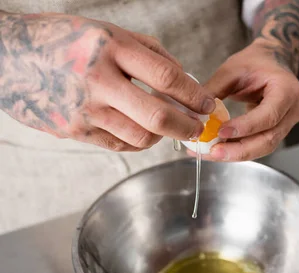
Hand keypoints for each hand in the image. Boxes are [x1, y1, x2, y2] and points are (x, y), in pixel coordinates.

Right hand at [0, 12, 214, 150]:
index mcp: (110, 47)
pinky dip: (137, 140)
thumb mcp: (107, 30)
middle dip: (187, 126)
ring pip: (140, 137)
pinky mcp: (73, 130)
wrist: (7, 55)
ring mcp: (84, 109)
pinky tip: (141, 130)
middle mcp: (98, 80)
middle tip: (198, 128)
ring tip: (168, 128)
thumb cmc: (63, 40)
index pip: (166, 76)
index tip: (207, 103)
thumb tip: (185, 78)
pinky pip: (118, 144)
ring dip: (163, 136)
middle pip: (157, 116)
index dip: (193, 94)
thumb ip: (148, 53)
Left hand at [198, 40, 298, 160]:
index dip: (245, 127)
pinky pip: (260, 144)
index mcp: (286, 90)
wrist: (273, 60)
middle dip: (239, 150)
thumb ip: (214, 90)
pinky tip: (220, 150)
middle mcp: (292, 110)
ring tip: (212, 153)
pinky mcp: (278, 130)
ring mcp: (288, 123)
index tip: (221, 132)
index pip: (268, 116)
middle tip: (214, 152)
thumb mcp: (232, 69)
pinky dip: (239, 149)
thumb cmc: (256, 61)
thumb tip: (193, 113)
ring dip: (237, 153)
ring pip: (264, 146)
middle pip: (269, 139)